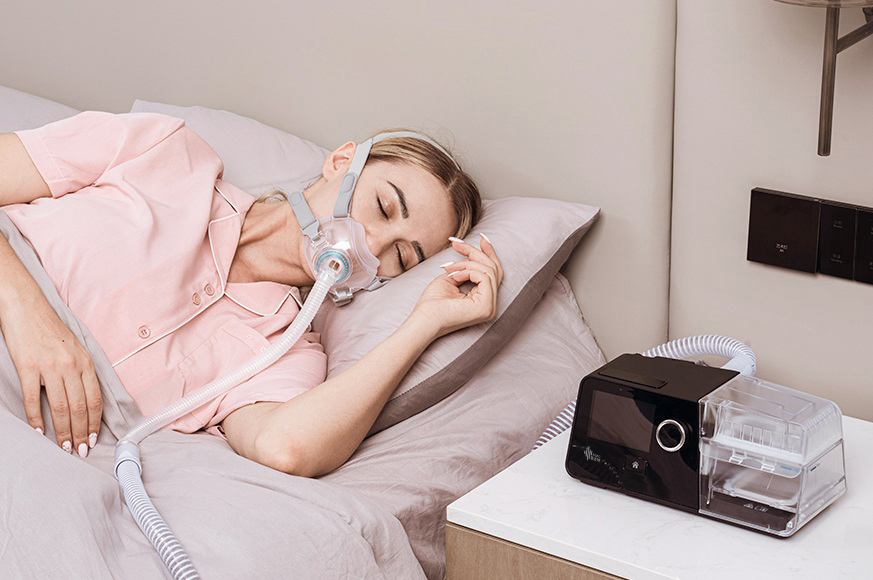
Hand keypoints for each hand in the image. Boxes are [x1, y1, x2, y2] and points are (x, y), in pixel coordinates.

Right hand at [1, 297, 101, 456]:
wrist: (26, 307)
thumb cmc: (51, 329)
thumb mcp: (76, 349)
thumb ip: (82, 372)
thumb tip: (87, 399)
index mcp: (85, 362)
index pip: (95, 400)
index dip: (95, 423)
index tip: (93, 439)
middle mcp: (71, 366)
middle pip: (80, 407)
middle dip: (81, 433)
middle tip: (79, 450)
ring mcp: (49, 367)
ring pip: (60, 407)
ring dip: (63, 430)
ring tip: (64, 446)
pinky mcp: (28, 367)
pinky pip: (33, 399)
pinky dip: (37, 418)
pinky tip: (39, 432)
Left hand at [410, 234, 503, 338]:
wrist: (424, 319)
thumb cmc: (433, 302)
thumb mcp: (452, 277)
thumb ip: (467, 267)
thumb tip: (478, 249)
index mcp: (483, 301)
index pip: (493, 273)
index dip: (489, 253)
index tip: (482, 237)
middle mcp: (491, 305)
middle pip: (493, 268)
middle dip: (474, 252)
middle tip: (455, 243)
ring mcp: (490, 307)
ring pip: (488, 270)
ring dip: (466, 263)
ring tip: (448, 268)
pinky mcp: (486, 305)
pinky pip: (483, 276)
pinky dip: (467, 271)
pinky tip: (453, 276)